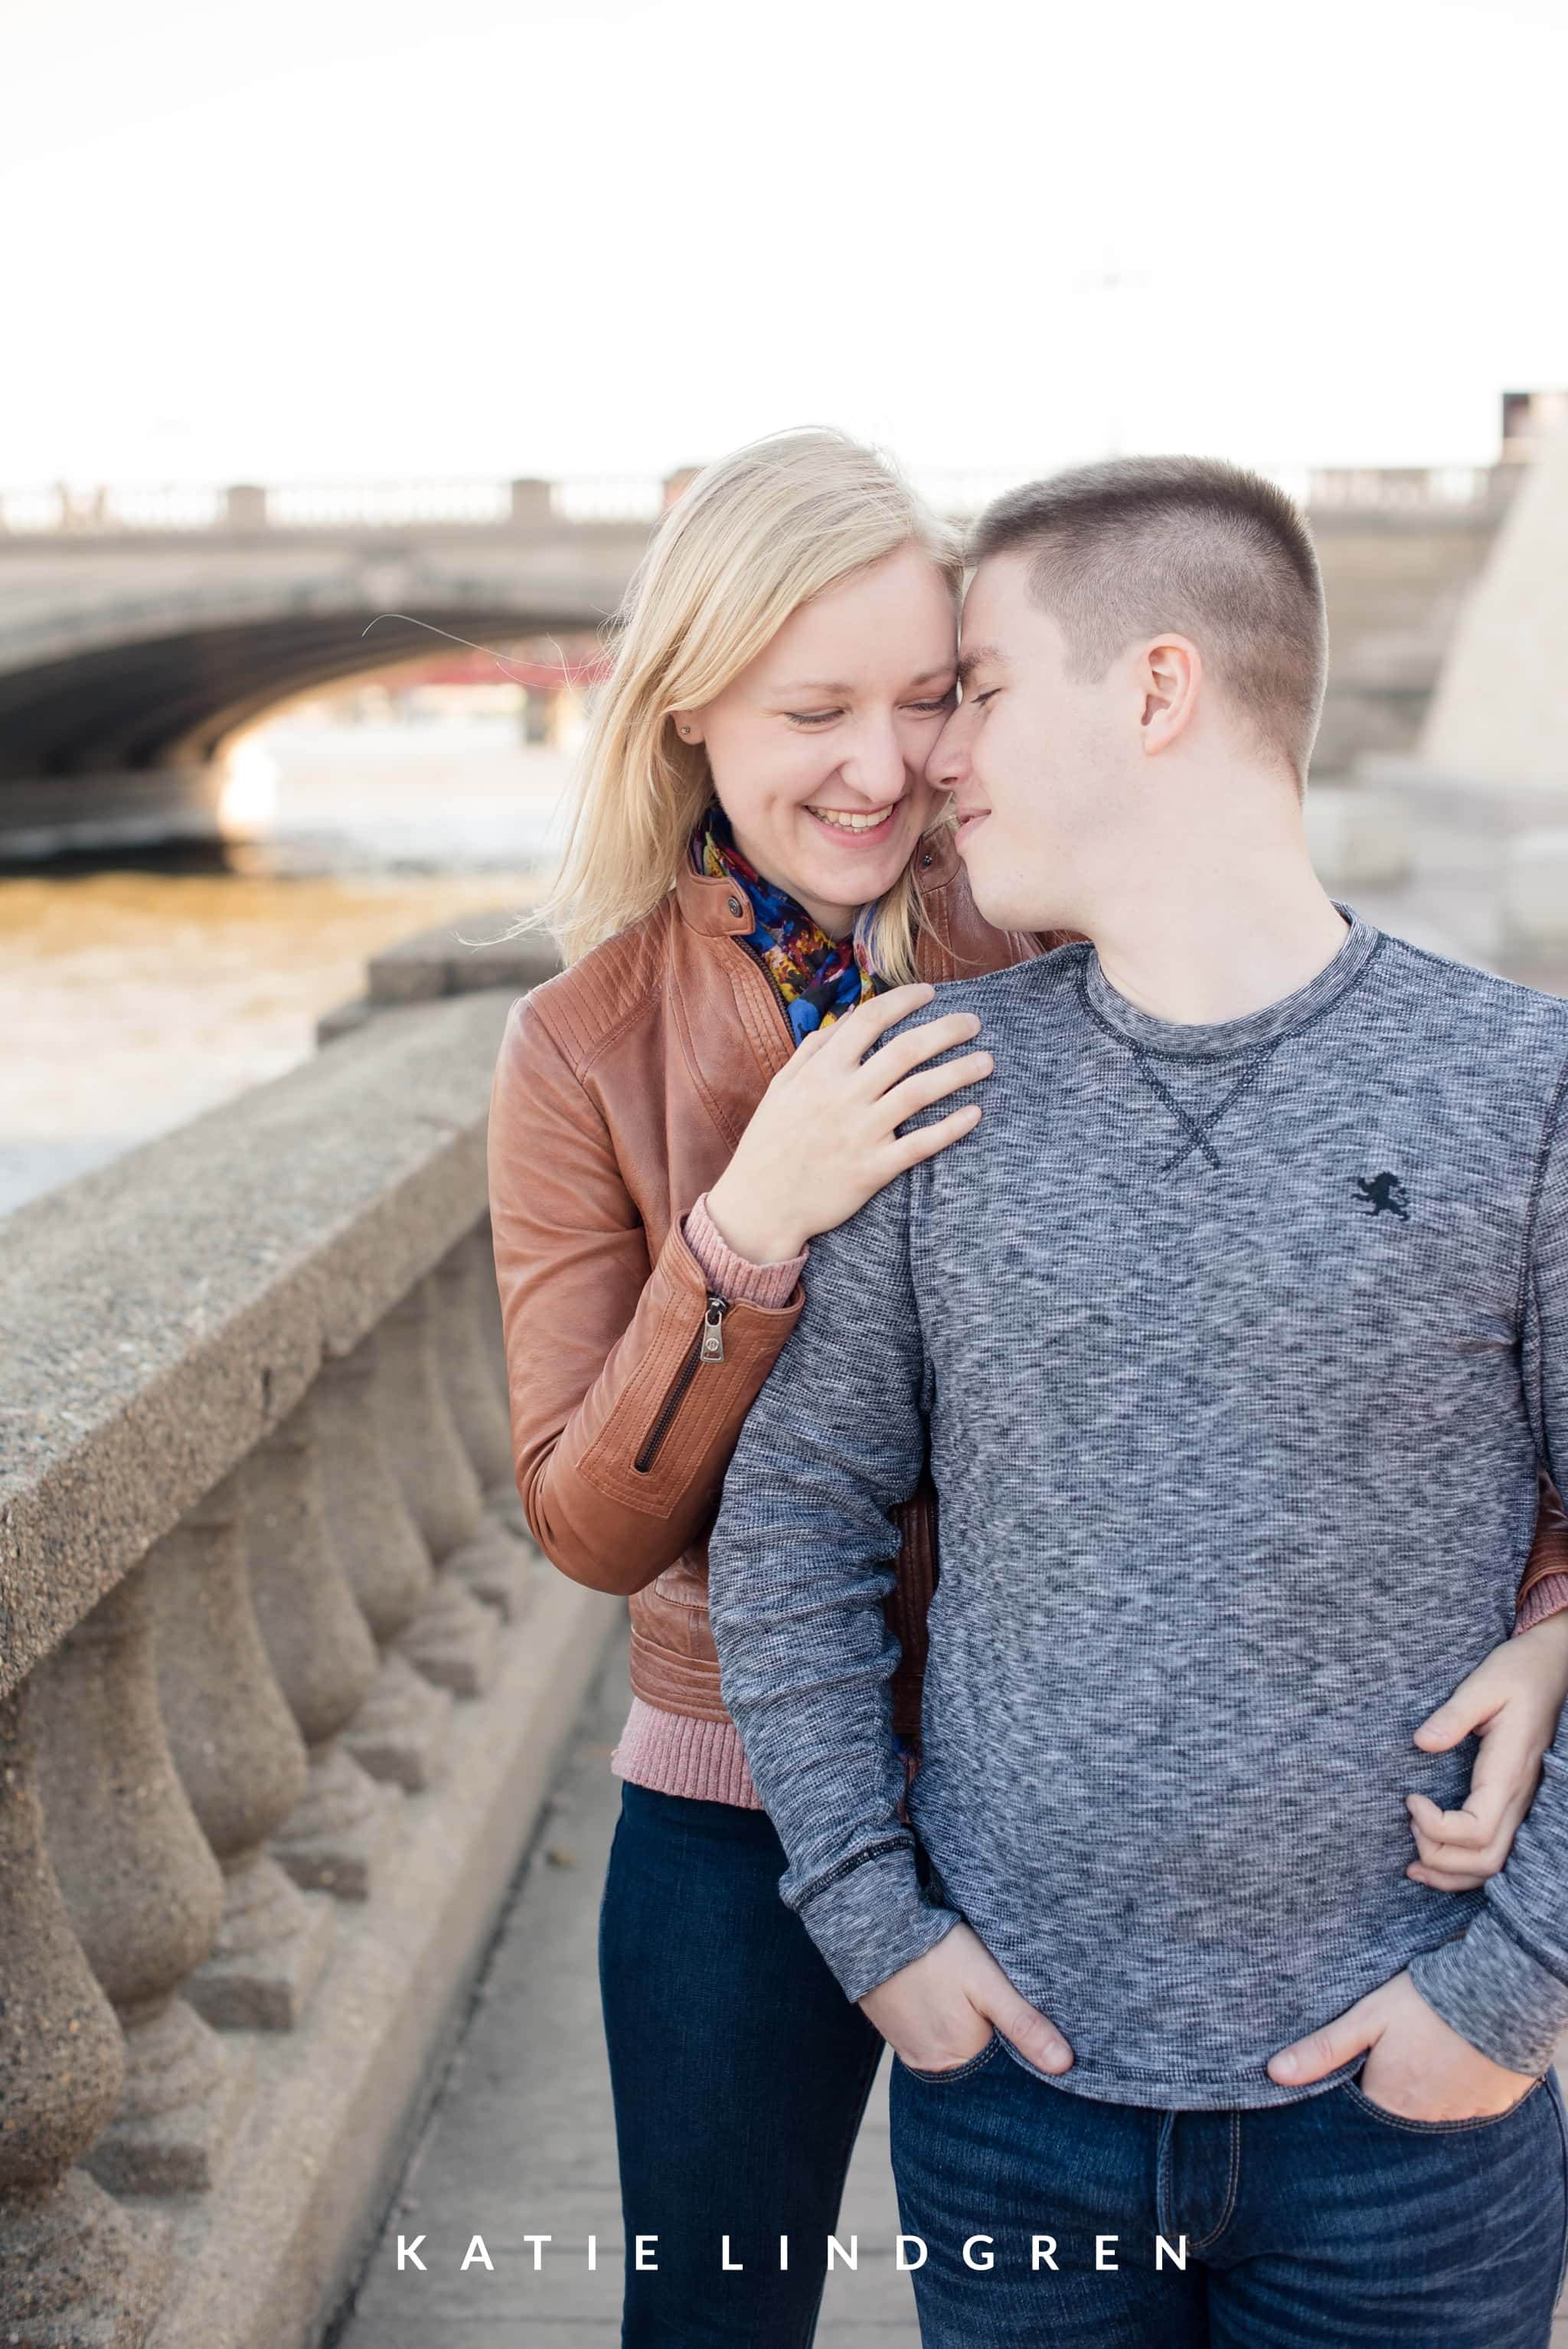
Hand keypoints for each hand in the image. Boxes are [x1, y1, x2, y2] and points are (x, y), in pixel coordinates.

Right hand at [704, 983, 992, 1264]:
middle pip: (906, 1050)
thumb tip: (843, 1020)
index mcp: (820, 1072)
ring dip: (959, 1072)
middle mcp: (843, 1096)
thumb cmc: (769, 1144)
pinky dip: (951, 1127)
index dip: (903, 1001)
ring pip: (920, 1092)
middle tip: (974, 1022)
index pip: (868, 1019)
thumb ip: (811, 1051)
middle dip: (946, 1030)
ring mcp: (860, 1133)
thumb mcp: (780, 1089)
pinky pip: (921, 1144)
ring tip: (987, 1061)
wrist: (760, 1206)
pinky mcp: (873, 1169)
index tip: (929, 993)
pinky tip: (975, 1113)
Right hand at [859, 1918, 1073, 2076]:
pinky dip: (943, 2027)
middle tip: (997, 2004)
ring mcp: (910, 2051)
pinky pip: (930, 2040)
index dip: (1020, 2050)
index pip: (1003, 2070)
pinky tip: (948, 2000)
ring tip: (972, 2001)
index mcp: (959, 2059)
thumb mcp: (988, 1982)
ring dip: (967, 2033)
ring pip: (954, 2050)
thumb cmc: (937, 1952)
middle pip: (977, 2062)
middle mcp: (932, 2065)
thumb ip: (1025, 2024)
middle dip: (994, 2041)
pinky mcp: (895, 2033)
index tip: (1027, 2023)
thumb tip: (1065, 2065)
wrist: (876, 1924)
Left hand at [1268, 1967, 1539, 2118]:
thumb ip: (1323, 2049)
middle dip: (1392, 2085)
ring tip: (1428, 2047)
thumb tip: (1274, 2074)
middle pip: (1397, 2109)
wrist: (1500, 1992)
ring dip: (1427, 2086)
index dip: (1358, 2081)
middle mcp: (1426, 2119)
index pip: (1361, 2108)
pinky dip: (1460, 2087)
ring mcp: (1464, 2114)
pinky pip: (1469, 2105)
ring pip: (1433, 2108)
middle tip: (1399, 2048)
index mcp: (1391, 2101)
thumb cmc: (1426, 2001)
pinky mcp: (1495, 2104)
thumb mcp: (1367, 2018)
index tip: (1363, 2057)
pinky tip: (1458, 2056)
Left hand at [1404, 1609, 1567, 1888]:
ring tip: (1412, 1862)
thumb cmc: (1518, 1673)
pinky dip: (1464, 1866)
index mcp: (1508, 1773)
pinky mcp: (1514, 1803)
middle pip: (1485, 1860)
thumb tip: (1421, 1743)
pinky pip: (1495, 1851)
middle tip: (1407, 1823)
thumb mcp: (1484, 1684)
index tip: (1410, 1798)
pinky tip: (1434, 1858)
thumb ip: (1452, 1715)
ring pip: (1493, 1866)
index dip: (1437, 1828)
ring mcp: (1520, 1805)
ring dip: (1450, 1873)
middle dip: (1439, 1857)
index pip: (1477, 1829)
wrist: (1553, 1669)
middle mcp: (1518, 1798)